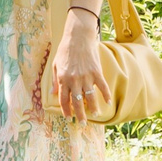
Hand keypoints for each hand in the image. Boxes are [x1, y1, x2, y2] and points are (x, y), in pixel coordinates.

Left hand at [49, 6, 108, 120]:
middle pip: (77, 102)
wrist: (78, 37)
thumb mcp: (55, 64)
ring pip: (90, 97)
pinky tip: (108, 103)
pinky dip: (106, 95)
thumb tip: (53, 94)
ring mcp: (86, 77)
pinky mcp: (97, 72)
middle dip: (79, 114)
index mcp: (62, 79)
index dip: (66, 110)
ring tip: (95, 115)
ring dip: (93, 108)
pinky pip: (102, 87)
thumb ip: (55, 80)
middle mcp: (74, 80)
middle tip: (82, 123)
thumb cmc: (65, 50)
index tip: (68, 117)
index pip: (63, 99)